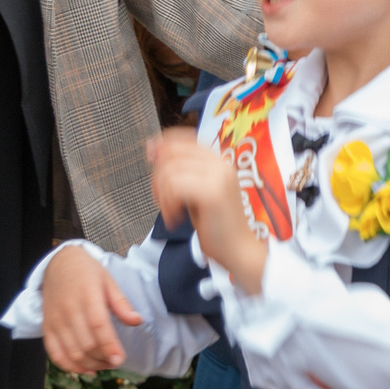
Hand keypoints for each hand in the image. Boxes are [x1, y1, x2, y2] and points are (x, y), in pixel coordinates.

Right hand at [39, 246, 140, 374]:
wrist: (58, 264)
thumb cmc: (87, 273)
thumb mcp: (109, 282)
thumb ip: (122, 303)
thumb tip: (137, 321)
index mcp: (87, 296)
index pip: (98, 325)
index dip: (109, 345)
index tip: (120, 359)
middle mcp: (68, 310)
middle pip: (86, 344)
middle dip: (104, 358)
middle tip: (117, 362)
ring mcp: (55, 321)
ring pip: (72, 352)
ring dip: (91, 365)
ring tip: (105, 365)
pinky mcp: (46, 328)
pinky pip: (55, 353)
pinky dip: (70, 366)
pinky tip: (86, 370)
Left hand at [146, 129, 265, 294]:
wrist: (239, 251)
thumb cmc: (217, 226)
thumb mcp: (197, 192)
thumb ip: (182, 172)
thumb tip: (154, 149)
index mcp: (221, 162)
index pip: (185, 138)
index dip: (163, 144)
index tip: (150, 157)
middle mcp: (222, 165)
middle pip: (173, 154)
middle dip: (157, 176)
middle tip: (160, 200)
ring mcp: (219, 178)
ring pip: (170, 172)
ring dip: (161, 195)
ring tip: (169, 213)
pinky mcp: (213, 193)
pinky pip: (175, 187)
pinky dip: (167, 205)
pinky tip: (175, 219)